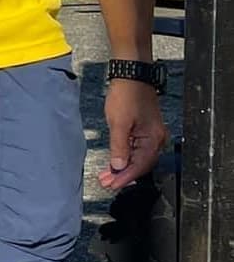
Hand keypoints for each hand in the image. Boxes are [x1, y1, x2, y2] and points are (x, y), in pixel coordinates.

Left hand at [98, 75, 167, 190]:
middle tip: (106, 183)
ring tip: (106, 176)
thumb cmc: (126, 95)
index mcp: (153, 139)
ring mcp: (149, 134)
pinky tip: (114, 162)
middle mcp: (155, 139)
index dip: (125, 177)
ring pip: (136, 157)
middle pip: (140, 164)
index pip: (140, 165)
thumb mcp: (119, 123)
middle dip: (122, 175)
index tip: (112, 185)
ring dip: (121, 167)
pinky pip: (134, 149)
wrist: (130, 75)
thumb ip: (119, 147)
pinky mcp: (142, 129)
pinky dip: (123, 156)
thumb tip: (118, 167)